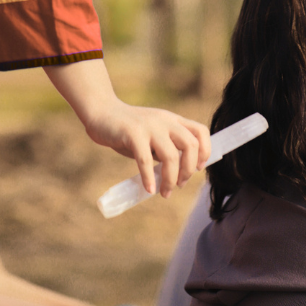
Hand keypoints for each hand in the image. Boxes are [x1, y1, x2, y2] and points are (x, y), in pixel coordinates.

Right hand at [44, 59, 210, 196]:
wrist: (101, 113)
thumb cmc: (126, 130)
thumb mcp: (151, 136)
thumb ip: (165, 149)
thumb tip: (177, 175)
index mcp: (172, 120)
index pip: (200, 132)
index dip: (205, 152)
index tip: (196, 169)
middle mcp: (164, 121)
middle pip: (190, 145)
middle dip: (188, 170)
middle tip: (179, 184)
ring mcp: (149, 126)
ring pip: (171, 156)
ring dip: (170, 179)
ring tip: (164, 192)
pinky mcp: (132, 133)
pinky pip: (145, 160)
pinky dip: (149, 178)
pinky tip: (148, 189)